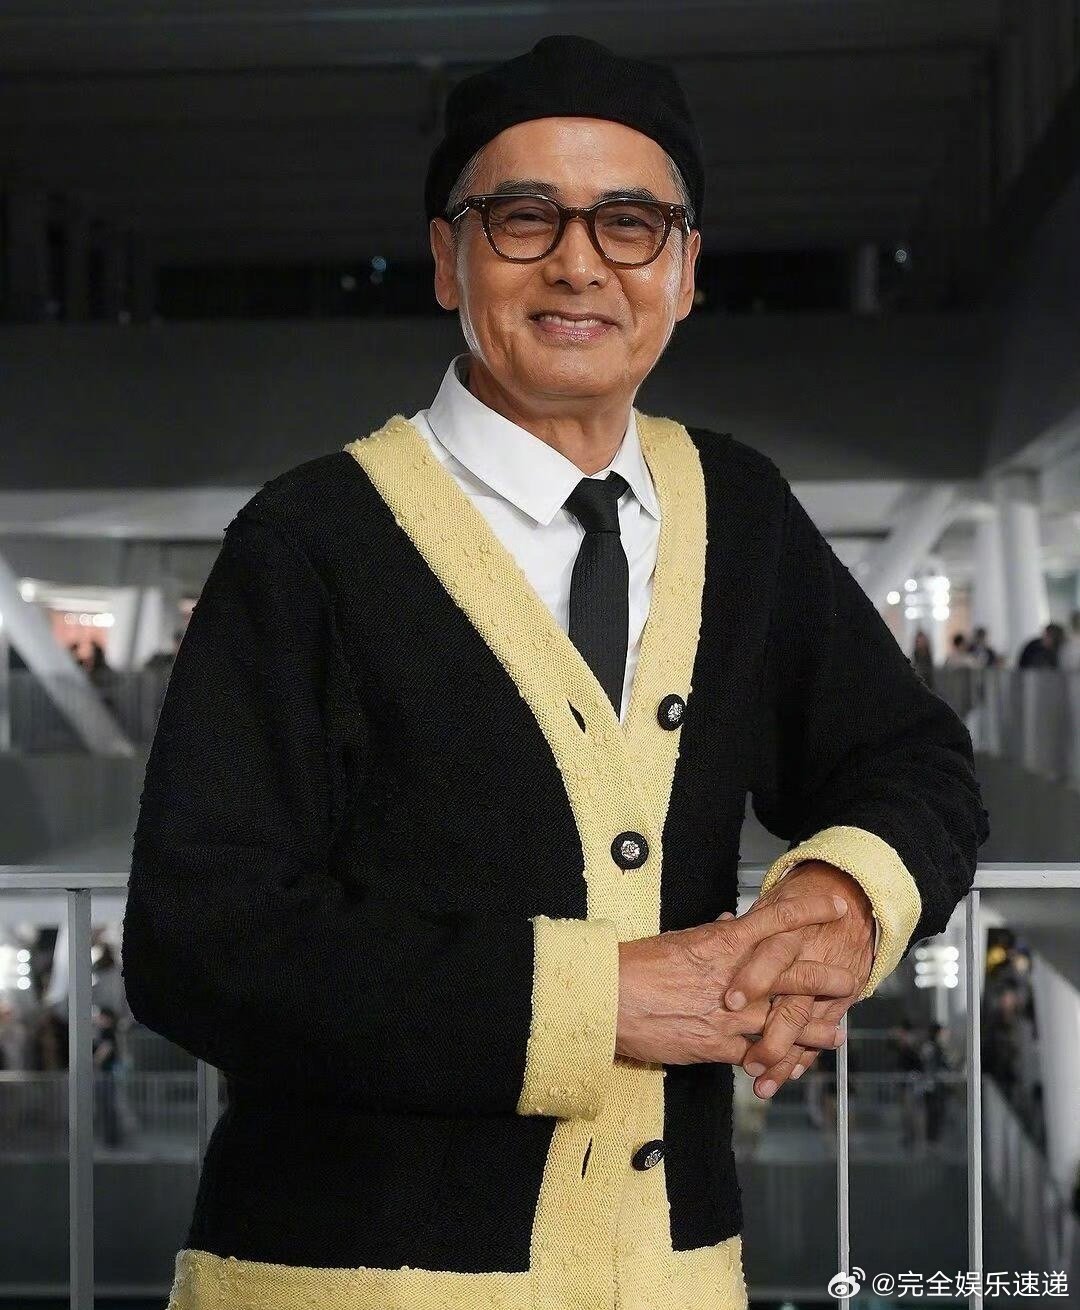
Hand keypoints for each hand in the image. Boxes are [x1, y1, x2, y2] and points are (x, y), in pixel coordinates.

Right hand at [615, 892, 859, 1065]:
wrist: (609, 998)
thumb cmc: (635, 965)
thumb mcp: (678, 939)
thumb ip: (711, 935)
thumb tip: (730, 925)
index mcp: (723, 943)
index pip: (776, 920)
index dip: (810, 912)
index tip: (832, 907)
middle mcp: (735, 978)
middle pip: (795, 974)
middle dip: (828, 977)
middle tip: (851, 979)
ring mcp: (730, 1015)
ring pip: (785, 1022)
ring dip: (815, 1029)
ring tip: (836, 1034)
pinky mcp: (717, 1045)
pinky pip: (757, 1054)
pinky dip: (776, 1062)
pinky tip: (790, 1067)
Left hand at [724, 862, 874, 1097]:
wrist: (852, 898)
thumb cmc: (801, 899)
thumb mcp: (772, 903)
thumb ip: (742, 926)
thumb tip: (715, 929)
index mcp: (790, 933)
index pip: (771, 957)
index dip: (753, 979)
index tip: (731, 1001)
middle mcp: (810, 963)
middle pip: (793, 1005)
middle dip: (773, 1037)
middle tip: (751, 1060)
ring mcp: (828, 986)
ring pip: (806, 1029)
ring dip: (786, 1058)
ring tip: (764, 1080)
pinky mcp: (839, 999)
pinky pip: (821, 1032)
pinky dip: (806, 1054)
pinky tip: (790, 1073)